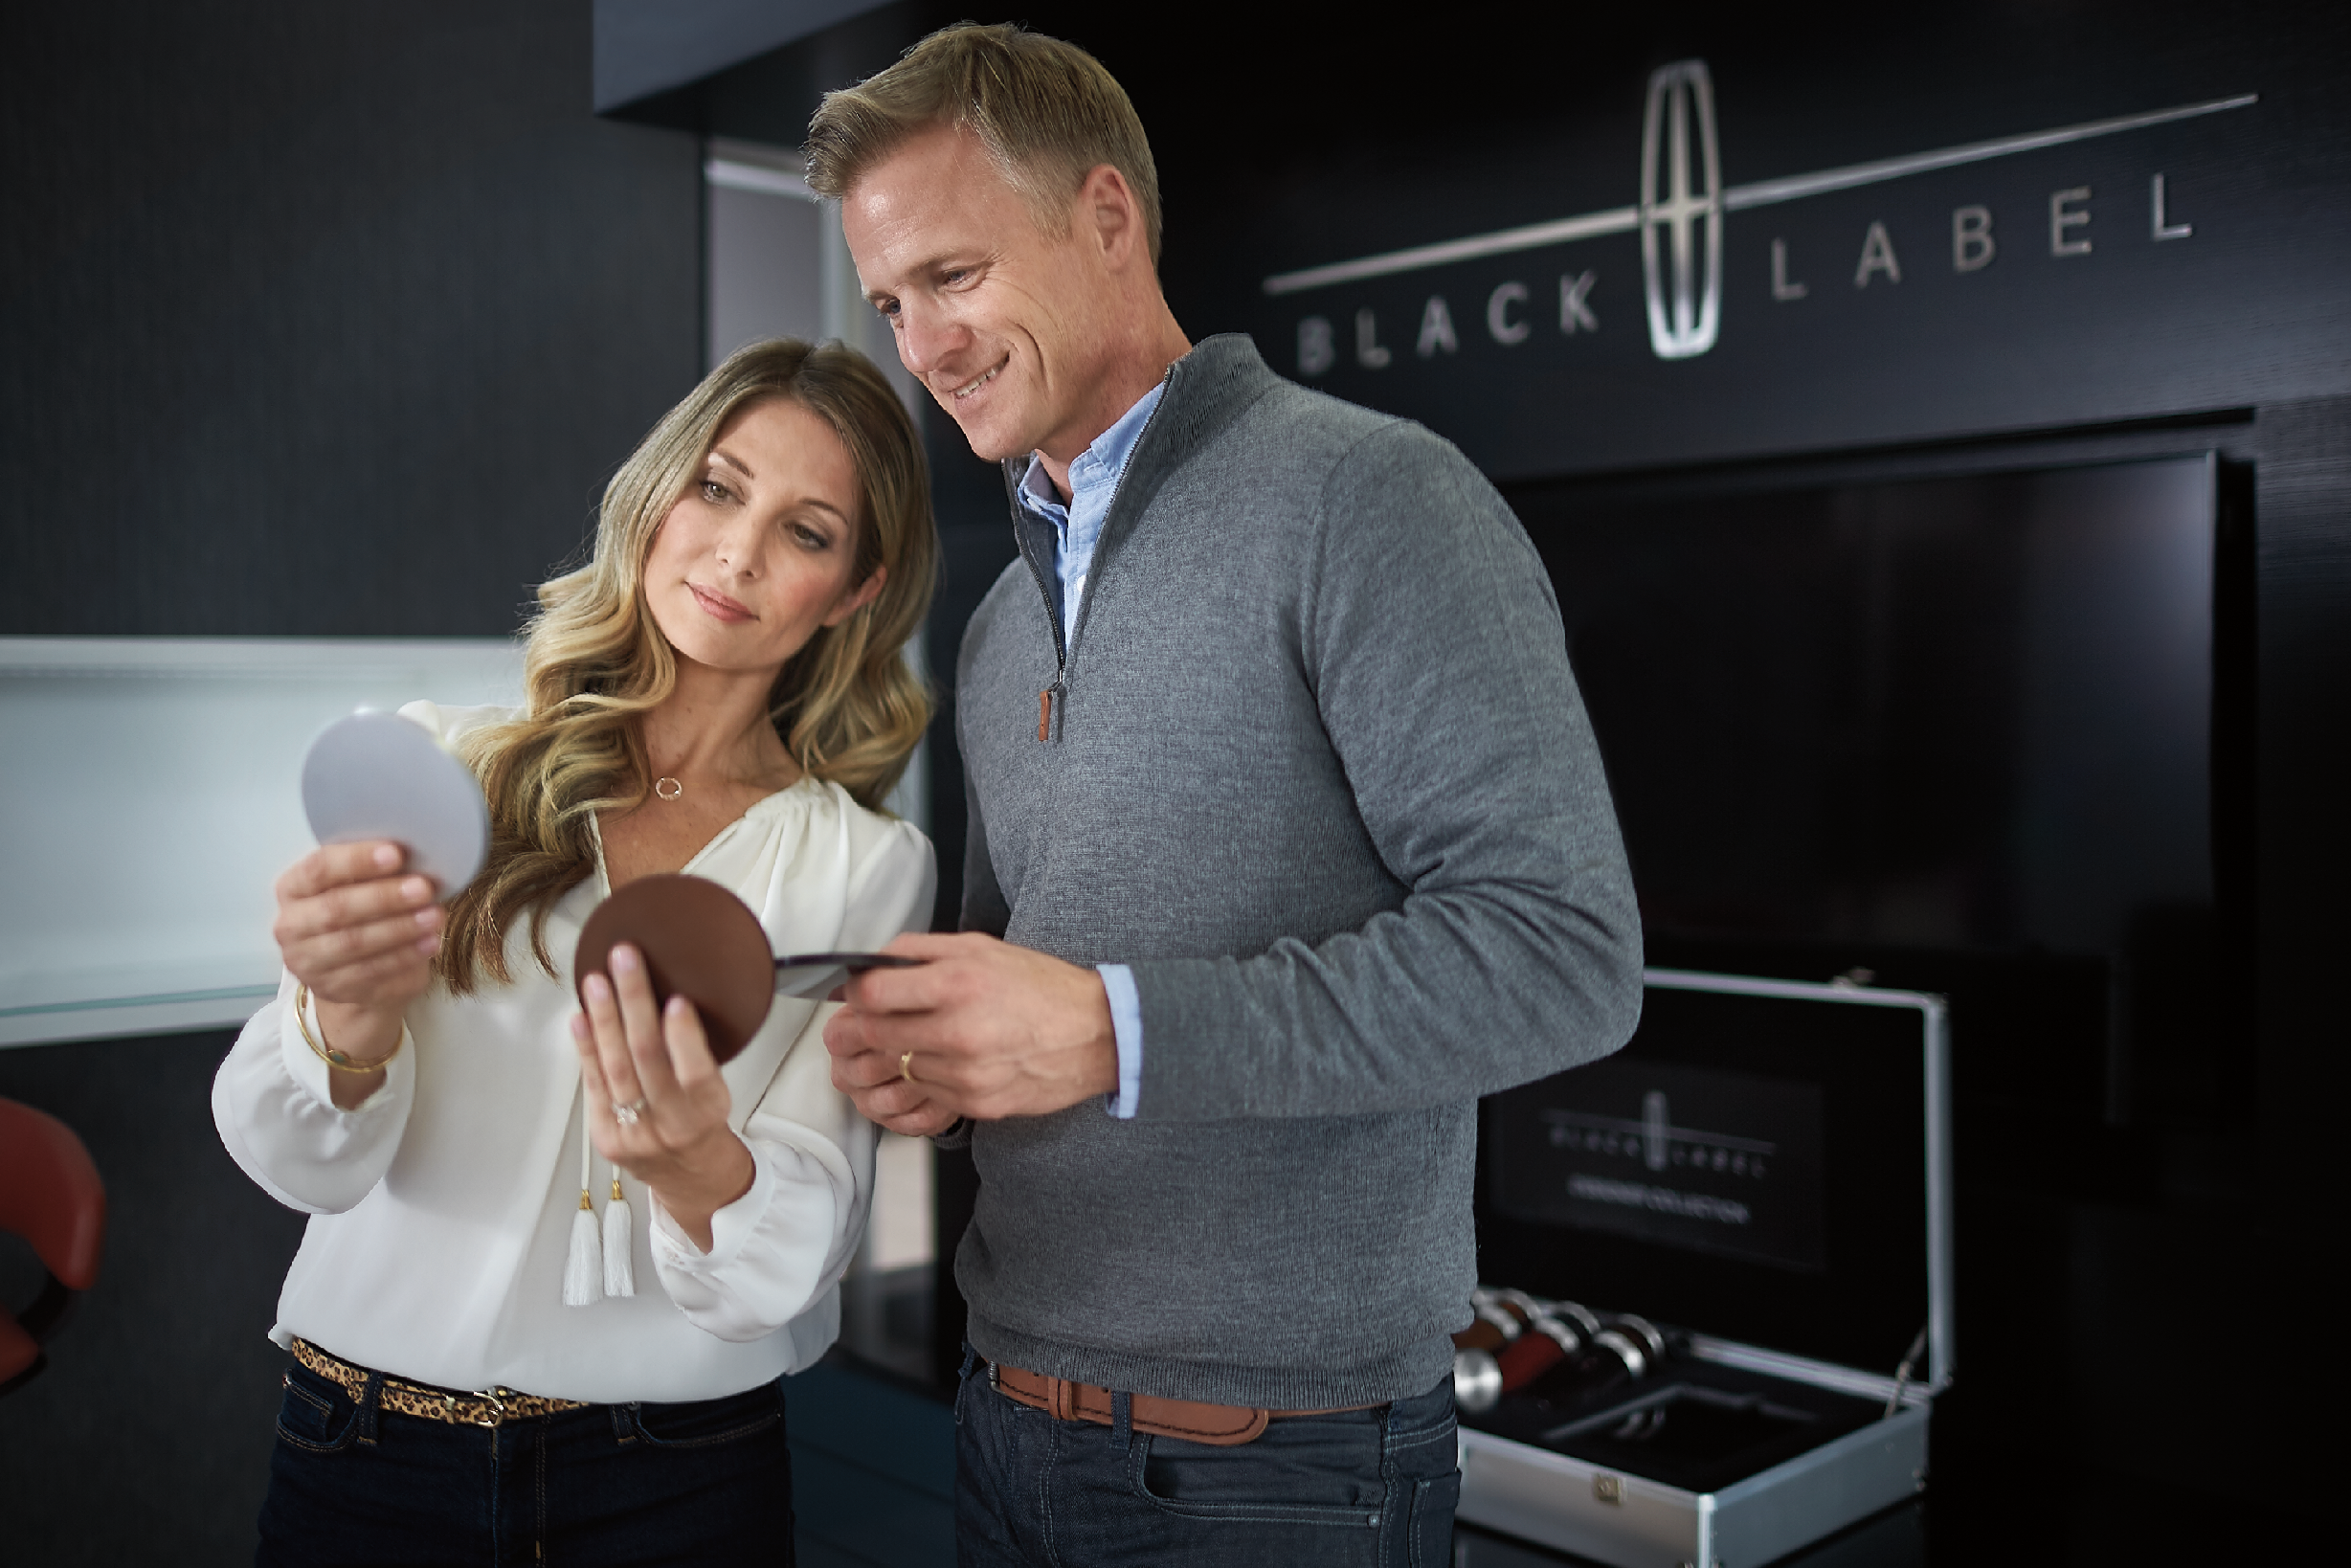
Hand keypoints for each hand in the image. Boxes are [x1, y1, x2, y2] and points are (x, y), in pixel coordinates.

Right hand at [272, 841, 441, 1086]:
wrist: (352, 970)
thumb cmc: (359, 912)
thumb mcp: (359, 885)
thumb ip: (374, 870)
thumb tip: (417, 854)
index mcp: (292, 888)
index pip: (319, 869)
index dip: (357, 861)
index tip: (396, 854)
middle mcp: (290, 926)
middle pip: (336, 908)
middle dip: (384, 897)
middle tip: (423, 887)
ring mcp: (308, 962)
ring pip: (354, 943)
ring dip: (400, 928)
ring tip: (434, 916)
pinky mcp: (331, 989)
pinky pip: (371, 972)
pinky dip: (405, 956)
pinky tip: (430, 942)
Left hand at [572, 943, 753, 1251]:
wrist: (690, 1176)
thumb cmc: (704, 1125)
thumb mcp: (716, 1090)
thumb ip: (694, 1054)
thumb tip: (666, 997)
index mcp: (707, 1110)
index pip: (695, 1073)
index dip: (683, 1037)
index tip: (676, 1002)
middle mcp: (670, 1125)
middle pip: (646, 1059)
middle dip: (634, 1003)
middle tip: (626, 961)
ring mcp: (634, 1133)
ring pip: (615, 1068)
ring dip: (604, 1018)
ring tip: (597, 981)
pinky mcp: (606, 1136)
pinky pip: (593, 1086)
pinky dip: (586, 1048)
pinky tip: (580, 1018)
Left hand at [822, 932, 1117, 1129]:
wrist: (1098, 1035)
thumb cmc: (1043, 987)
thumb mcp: (982, 947)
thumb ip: (921, 950)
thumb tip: (873, 961)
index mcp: (958, 983)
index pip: (872, 994)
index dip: (857, 993)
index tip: (861, 993)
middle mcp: (958, 1031)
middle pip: (875, 1036)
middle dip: (865, 1027)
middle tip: (872, 1021)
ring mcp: (966, 1074)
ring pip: (897, 1068)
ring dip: (895, 1055)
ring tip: (918, 1040)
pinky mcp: (975, 1104)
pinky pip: (926, 1092)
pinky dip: (925, 1078)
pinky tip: (946, 1061)